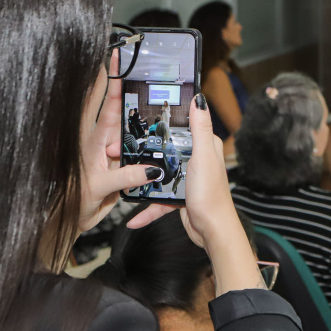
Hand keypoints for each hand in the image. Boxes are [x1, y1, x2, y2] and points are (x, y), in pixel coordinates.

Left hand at [79, 53, 165, 232]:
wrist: (70, 218)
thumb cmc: (76, 200)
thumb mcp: (101, 187)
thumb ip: (127, 175)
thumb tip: (152, 168)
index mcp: (94, 140)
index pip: (104, 103)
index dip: (110, 80)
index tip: (114, 58)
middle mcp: (102, 141)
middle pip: (114, 106)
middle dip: (120, 83)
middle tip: (128, 61)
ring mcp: (109, 151)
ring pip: (126, 126)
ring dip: (136, 115)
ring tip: (148, 97)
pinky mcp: (117, 163)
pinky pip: (133, 147)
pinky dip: (141, 139)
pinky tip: (150, 135)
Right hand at [128, 94, 234, 247]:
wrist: (212, 230)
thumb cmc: (211, 194)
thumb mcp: (203, 157)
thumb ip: (200, 129)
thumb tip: (199, 100)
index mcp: (204, 146)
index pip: (181, 126)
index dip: (161, 122)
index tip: (139, 118)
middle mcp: (196, 159)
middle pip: (165, 150)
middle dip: (143, 151)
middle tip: (118, 150)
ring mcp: (186, 178)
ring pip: (158, 174)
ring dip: (141, 180)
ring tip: (120, 178)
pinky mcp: (179, 195)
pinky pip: (158, 199)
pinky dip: (146, 209)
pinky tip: (133, 218)